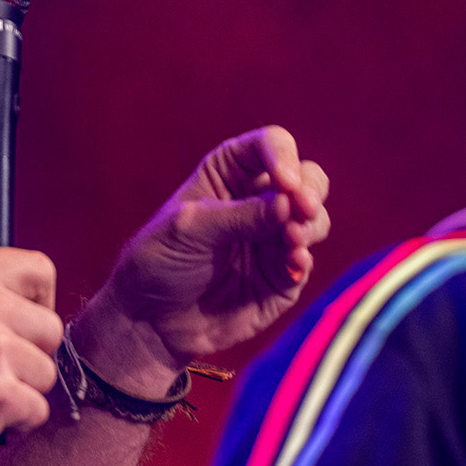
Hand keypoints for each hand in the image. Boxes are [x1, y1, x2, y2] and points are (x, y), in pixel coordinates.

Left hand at [75, 126, 329, 394]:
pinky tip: (293, 262)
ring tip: (291, 240)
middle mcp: (258, 200)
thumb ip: (241, 216)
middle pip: (306, 178)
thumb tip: (290, 203)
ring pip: (315, 219)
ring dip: (310, 225)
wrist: (151, 320)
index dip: (284, 157)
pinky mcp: (281, 276)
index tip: (285, 183)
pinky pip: (305, 261)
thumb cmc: (161, 261)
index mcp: (229, 174)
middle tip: (303, 208)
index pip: (270, 146)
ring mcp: (273, 239)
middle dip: (310, 189)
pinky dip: (303, 259)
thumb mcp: (190, 228)